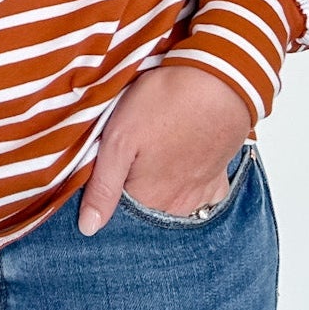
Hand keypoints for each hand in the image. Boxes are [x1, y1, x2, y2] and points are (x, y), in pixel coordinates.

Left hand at [78, 64, 253, 234]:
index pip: (119, 209)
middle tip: (136, 151)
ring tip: (157, 152)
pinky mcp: (219, 178)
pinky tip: (183, 163)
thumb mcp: (118, 139)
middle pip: (147, 206)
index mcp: (148, 200)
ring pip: (172, 201)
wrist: (220, 81)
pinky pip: (201, 194)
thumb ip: (102, 187)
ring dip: (162, 186)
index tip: (110, 163)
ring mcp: (202, 194)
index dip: (110, 187)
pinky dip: (189, 183)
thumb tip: (88, 228)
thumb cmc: (166, 103)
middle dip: (136, 186)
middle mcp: (177, 207)